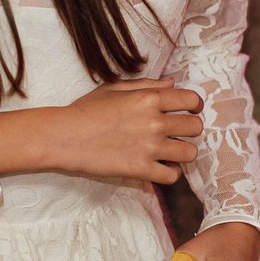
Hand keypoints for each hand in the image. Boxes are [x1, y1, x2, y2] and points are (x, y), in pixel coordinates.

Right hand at [0, 79, 202, 182]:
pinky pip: (173, 176)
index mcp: (149, 98)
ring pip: (190, 153)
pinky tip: (161, 168)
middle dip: (189, 129)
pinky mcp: (141, 170)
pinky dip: (170, 173)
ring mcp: (149, 148)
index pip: (192, 100)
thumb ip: (146, 85)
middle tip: (177, 132)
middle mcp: (155, 122)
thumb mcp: (114, 88)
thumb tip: (172, 84)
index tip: (188, 111)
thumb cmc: (86, 110)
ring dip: (183, 152)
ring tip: (171, 152)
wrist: (64, 137)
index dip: (193, 106)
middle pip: (196, 127)